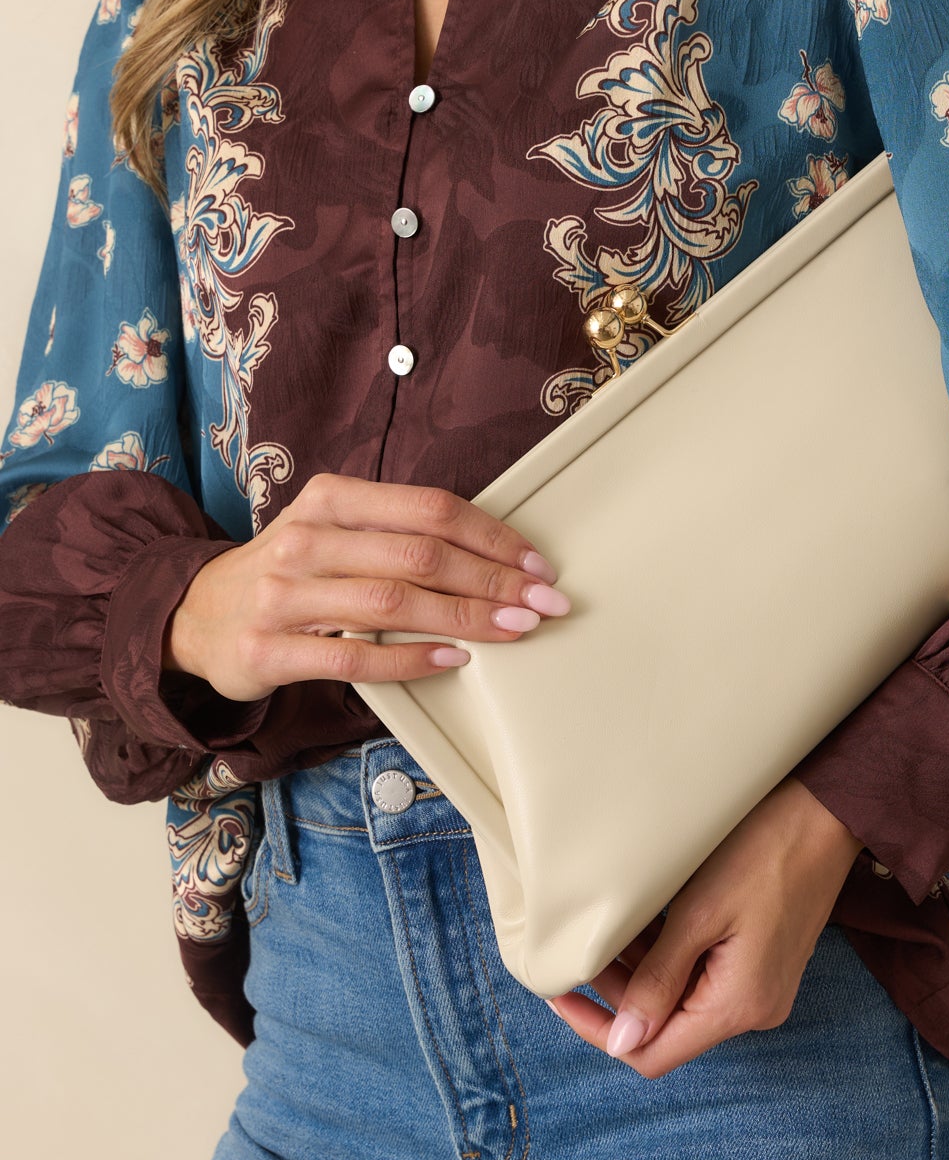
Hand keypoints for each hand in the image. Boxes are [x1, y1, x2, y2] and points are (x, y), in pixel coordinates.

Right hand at [163, 472, 569, 702]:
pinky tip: (453, 660)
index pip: (429, 509)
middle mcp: (306, 539)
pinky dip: (412, 658)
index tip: (535, 562)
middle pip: (420, 555)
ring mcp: (284, 595)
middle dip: (494, 579)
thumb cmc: (286, 572)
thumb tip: (489, 548)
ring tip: (514, 628)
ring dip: (466, 617)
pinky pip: (356, 654)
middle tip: (542, 601)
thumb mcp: (331, 530)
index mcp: (330, 499)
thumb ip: (395, 531)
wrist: (194, 615)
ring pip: (394, 602)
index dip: (491, 536)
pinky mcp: (271, 650)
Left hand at [544, 777, 863, 1077]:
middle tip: (585, 949)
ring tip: (613, 931)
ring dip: (644, 974)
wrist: (825, 815)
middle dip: (619, 995)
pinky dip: (673, 961)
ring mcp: (763, 990)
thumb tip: (622, 1041)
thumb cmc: (762, 853)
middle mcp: (755, 1010)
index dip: (600, 1031)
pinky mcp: (765, 967)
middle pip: (667, 1029)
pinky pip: (706, 981)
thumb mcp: (697, 915)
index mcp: (738, 1006)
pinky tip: (650, 925)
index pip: (653, 1053)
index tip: (561, 996)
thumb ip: (657, 982)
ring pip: (683, 1003)